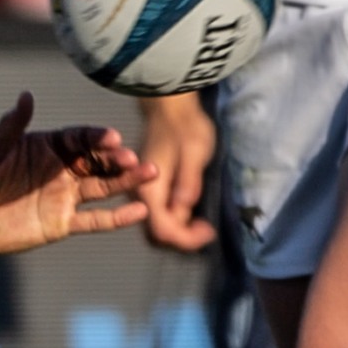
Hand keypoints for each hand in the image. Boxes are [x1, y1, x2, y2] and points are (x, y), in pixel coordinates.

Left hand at [0, 93, 155, 256]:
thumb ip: (9, 127)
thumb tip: (26, 96)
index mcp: (47, 146)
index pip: (79, 138)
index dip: (96, 137)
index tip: (111, 137)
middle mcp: (61, 168)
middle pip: (98, 160)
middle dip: (117, 158)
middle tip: (134, 158)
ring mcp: (64, 196)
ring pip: (103, 187)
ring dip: (127, 181)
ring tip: (150, 174)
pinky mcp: (62, 223)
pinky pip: (94, 220)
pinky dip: (117, 217)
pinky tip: (139, 211)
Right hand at [136, 93, 218, 251]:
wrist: (169, 108)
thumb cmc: (184, 127)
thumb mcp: (194, 152)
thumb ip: (188, 181)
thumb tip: (185, 205)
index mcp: (147, 191)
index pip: (163, 230)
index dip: (187, 238)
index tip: (209, 230)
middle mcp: (138, 197)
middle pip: (156, 235)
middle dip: (183, 238)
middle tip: (206, 228)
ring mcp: (140, 194)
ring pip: (156, 227)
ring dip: (180, 230)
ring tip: (202, 220)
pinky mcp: (147, 190)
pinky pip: (158, 215)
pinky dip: (175, 219)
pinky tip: (191, 209)